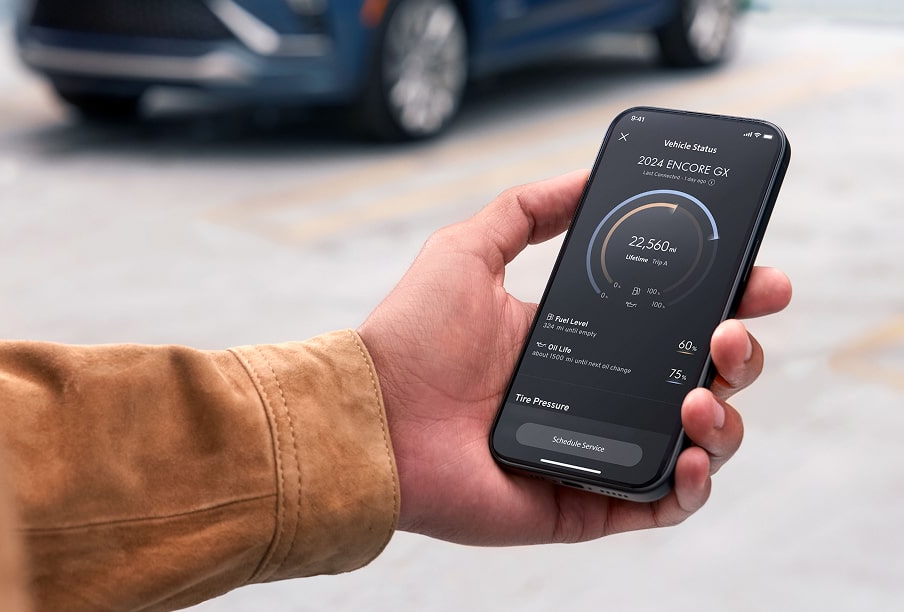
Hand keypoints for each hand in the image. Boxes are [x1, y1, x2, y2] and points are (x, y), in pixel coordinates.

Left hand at [357, 170, 791, 544]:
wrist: (370, 416)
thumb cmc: (409, 339)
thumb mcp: (469, 250)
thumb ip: (527, 208)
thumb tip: (590, 174)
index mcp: (583, 339)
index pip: (674, 320)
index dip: (726, 300)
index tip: (759, 277)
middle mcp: (598, 393)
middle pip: (701, 378)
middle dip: (739, 354)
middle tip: (732, 331)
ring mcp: (597, 448)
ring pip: (698, 441)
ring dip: (724, 417)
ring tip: (698, 392)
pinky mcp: (586, 501)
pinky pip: (662, 505)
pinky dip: (692, 486)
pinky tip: (691, 455)